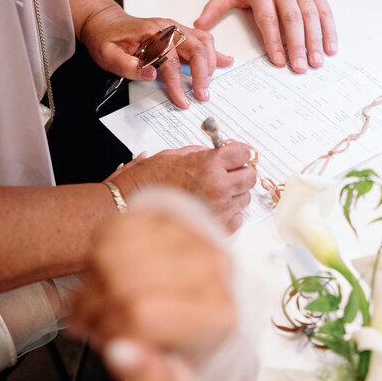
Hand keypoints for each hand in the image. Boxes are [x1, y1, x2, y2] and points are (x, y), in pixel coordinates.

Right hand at [68, 198, 235, 380]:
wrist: (205, 316)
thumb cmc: (187, 349)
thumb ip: (147, 377)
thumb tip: (120, 353)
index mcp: (217, 313)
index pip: (142, 313)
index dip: (112, 331)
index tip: (111, 344)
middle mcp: (212, 268)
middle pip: (124, 280)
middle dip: (98, 308)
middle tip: (99, 324)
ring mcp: (192, 236)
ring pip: (115, 249)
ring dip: (96, 280)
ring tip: (103, 301)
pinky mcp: (172, 216)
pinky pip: (117, 226)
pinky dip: (102, 253)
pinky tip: (110, 274)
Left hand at [80, 5, 232, 106]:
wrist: (104, 22)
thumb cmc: (106, 38)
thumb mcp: (108, 55)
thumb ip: (128, 66)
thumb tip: (151, 74)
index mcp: (151, 34)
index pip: (170, 60)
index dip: (177, 83)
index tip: (181, 100)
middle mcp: (167, 29)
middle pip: (195, 48)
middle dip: (202, 74)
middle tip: (202, 95)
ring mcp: (175, 29)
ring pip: (203, 42)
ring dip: (210, 64)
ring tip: (208, 85)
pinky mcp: (178, 32)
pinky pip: (202, 39)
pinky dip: (214, 52)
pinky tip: (225, 61)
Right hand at [109, 143, 254, 232]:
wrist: (131, 206)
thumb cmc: (147, 181)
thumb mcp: (174, 155)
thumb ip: (201, 153)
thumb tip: (217, 153)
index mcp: (208, 165)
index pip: (243, 153)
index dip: (239, 153)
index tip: (236, 155)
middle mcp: (218, 187)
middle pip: (250, 176)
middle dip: (240, 173)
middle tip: (228, 173)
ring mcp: (220, 209)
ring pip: (245, 198)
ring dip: (234, 194)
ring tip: (214, 194)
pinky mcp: (217, 227)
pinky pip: (237, 218)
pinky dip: (229, 214)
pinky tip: (213, 209)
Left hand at [195, 0, 337, 73]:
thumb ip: (216, 6)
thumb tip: (199, 25)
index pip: (268, 18)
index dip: (274, 40)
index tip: (278, 60)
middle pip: (292, 20)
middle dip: (297, 46)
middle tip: (299, 68)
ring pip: (311, 18)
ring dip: (315, 42)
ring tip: (315, 62)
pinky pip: (325, 12)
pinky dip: (330, 31)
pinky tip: (330, 48)